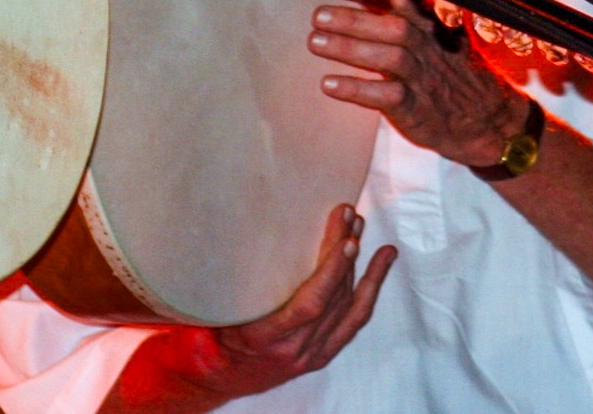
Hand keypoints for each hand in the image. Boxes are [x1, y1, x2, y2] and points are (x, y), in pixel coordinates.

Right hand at [108, 205, 393, 409]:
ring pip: (349, 305)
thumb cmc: (208, 336)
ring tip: (361, 227)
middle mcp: (295, 350)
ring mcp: (313, 353)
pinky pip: (356, 318)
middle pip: (333, 298)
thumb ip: (227, 283)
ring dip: (358, 263)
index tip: (343, 237)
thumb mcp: (211, 311)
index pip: (310, 305)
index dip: (331, 271)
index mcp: (265, 339)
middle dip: (344, 252)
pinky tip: (384, 258)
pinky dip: (372, 285)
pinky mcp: (324, 351)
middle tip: (349, 214)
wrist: (216, 376)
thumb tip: (226, 229)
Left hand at [307, 0, 529, 166]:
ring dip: (350, 49)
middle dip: (354, 18)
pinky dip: (358, 89)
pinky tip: (329, 83)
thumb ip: (402, 11)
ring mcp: (424, 78)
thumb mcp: (436, 34)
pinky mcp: (417, 108)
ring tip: (315, 42)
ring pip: (390, 58)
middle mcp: (428, 47)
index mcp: (429, 24)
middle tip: (318, 15)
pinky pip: (388, 97)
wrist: (489, 119)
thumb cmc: (451, 71)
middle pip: (394, 25)